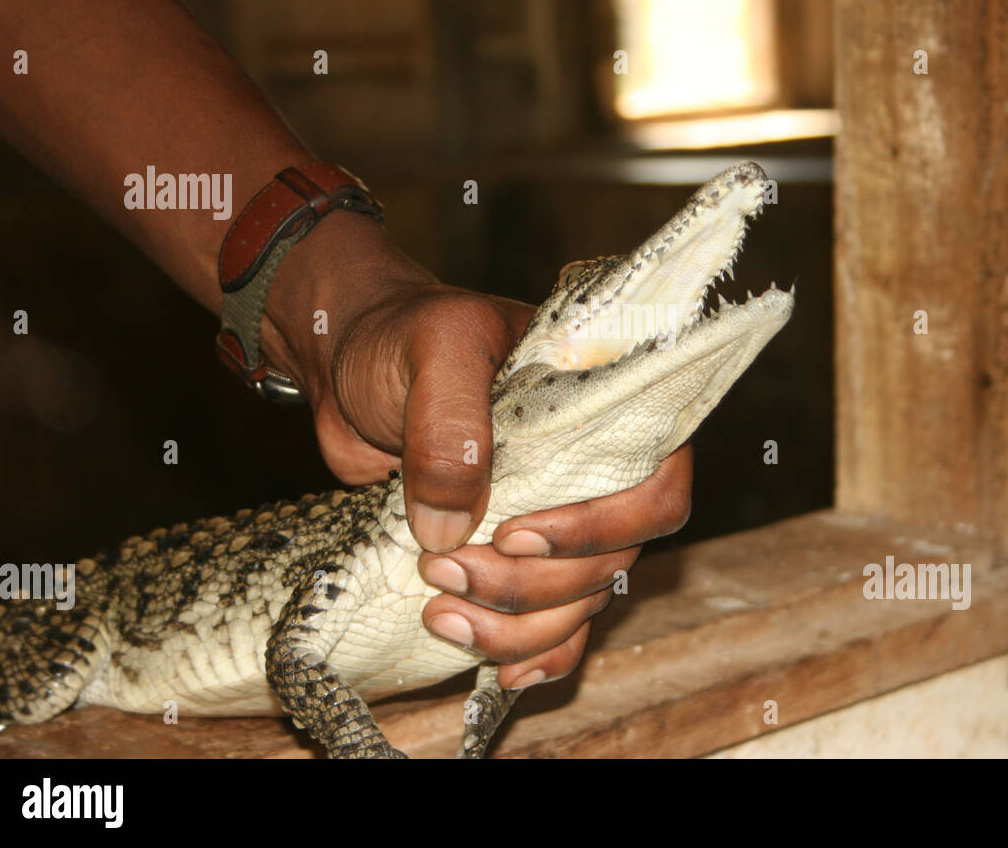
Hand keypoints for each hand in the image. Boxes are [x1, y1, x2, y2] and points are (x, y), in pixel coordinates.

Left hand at [263, 214, 693, 689]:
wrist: (352, 362)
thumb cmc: (403, 336)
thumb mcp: (431, 349)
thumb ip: (449, 423)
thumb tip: (453, 523)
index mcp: (602, 408)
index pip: (656, 484)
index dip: (603, 527)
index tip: (516, 535)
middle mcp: (594, 468)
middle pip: (611, 560)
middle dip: (532, 585)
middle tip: (445, 569)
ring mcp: (558, 515)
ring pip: (581, 601)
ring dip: (519, 627)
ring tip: (440, 615)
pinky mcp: (517, 554)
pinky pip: (556, 622)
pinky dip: (537, 654)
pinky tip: (500, 672)